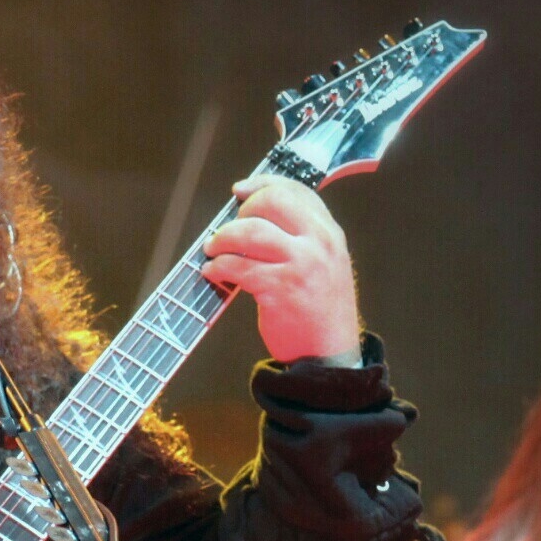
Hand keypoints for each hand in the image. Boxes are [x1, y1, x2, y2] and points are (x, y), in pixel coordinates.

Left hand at [199, 175, 360, 360]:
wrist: (328, 356)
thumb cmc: (319, 312)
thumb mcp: (325, 265)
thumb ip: (301, 237)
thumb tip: (252, 215)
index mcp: (329, 233)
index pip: (297, 190)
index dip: (263, 184)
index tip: (240, 190)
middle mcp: (319, 243)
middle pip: (273, 202)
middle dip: (242, 210)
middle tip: (226, 228)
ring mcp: (301, 265)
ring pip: (251, 231)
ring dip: (222, 238)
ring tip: (211, 250)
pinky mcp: (281, 289)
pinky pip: (239, 266)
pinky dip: (218, 267)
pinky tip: (212, 273)